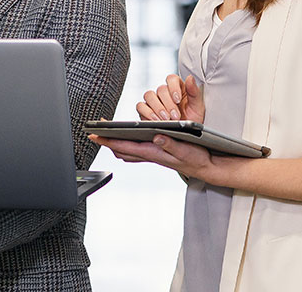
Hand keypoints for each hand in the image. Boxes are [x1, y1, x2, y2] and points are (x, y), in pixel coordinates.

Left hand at [88, 133, 228, 185]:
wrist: (207, 167)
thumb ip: (170, 143)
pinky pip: (137, 150)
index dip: (109, 140)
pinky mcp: (158, 153)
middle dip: (107, 142)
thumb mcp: (186, 149)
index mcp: (154, 152)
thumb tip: (155, 136)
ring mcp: (154, 155)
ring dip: (115, 143)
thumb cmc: (198, 158)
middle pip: (122, 150)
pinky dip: (127, 145)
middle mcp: (151, 154)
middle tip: (94, 132)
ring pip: (128, 151)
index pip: (125, 146)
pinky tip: (127, 138)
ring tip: (105, 134)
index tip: (95, 134)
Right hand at [136, 74, 204, 123]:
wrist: (186, 134)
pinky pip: (141, 106)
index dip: (173, 87)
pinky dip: (147, 113)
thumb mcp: (198, 106)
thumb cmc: (192, 119)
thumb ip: (194, 91)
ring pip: (149, 95)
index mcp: (178, 87)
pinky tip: (156, 120)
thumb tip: (190, 78)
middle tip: (175, 116)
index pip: (171, 78)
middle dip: (168, 104)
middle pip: (160, 89)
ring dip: (158, 108)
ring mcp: (154, 101)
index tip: (177, 99)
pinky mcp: (145, 110)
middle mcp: (164, 93)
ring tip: (166, 119)